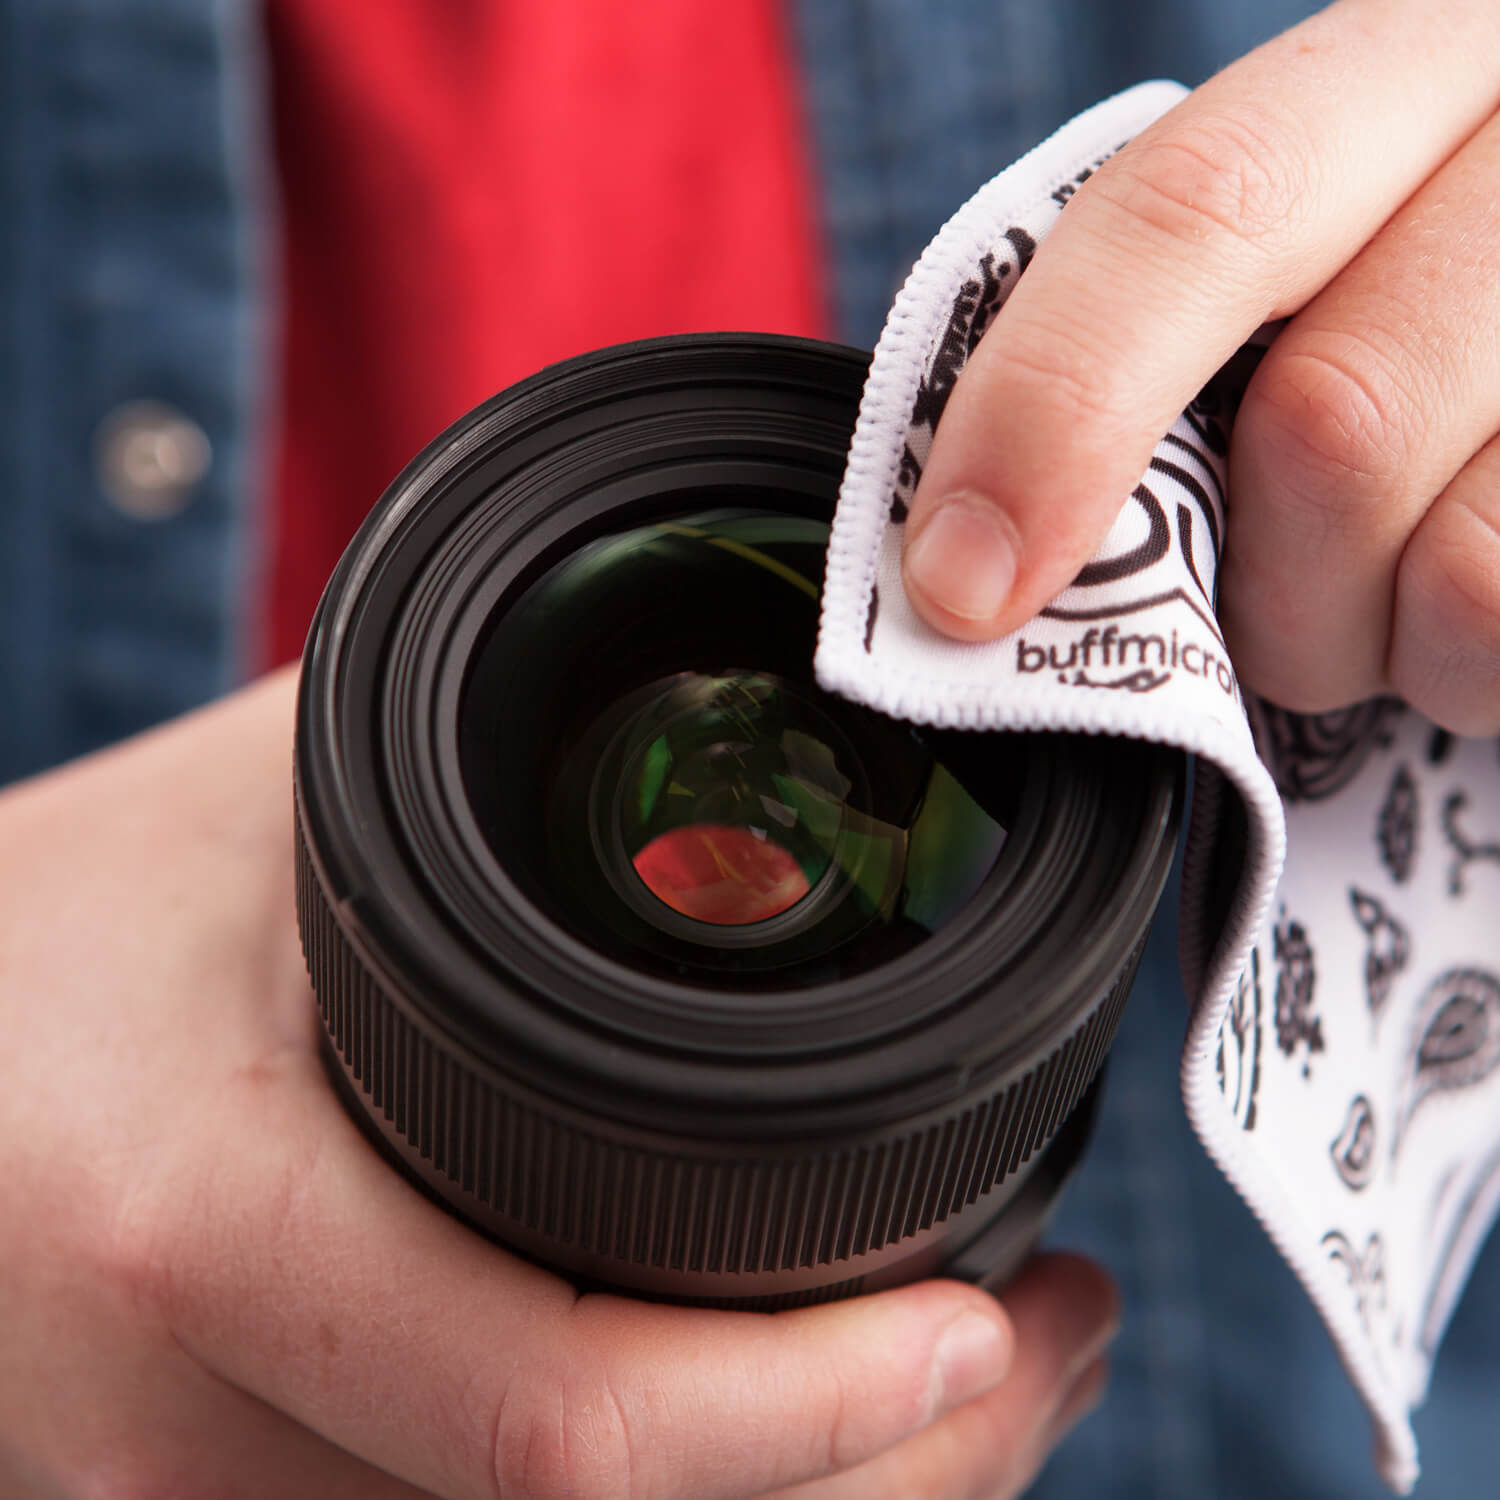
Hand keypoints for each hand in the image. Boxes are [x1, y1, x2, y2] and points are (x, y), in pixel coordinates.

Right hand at [0, 669, 1115, 1499]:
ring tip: (966, 1393)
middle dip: (888, 1483)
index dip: (819, 1406)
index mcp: (203, 1232)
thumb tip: (749, 704)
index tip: (994, 1312)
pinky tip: (781, 1435)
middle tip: (1042, 1342)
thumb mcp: (277, 809)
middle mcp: (186, 1438)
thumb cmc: (61, 922)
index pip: (561, 1417)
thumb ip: (497, 757)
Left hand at [901, 0, 1499, 735]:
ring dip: (1370, 639)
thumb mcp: (1291, 287)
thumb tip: (971, 557)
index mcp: (1409, 66)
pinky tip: (1470, 604)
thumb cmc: (1406, 342)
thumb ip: (1150, 347)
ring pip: (1456, 566)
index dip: (1056, 405)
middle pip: (1331, 424)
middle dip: (1260, 580)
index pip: (1202, 208)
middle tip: (1267, 597)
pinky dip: (1469, 671)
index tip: (961, 582)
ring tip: (1391, 593)